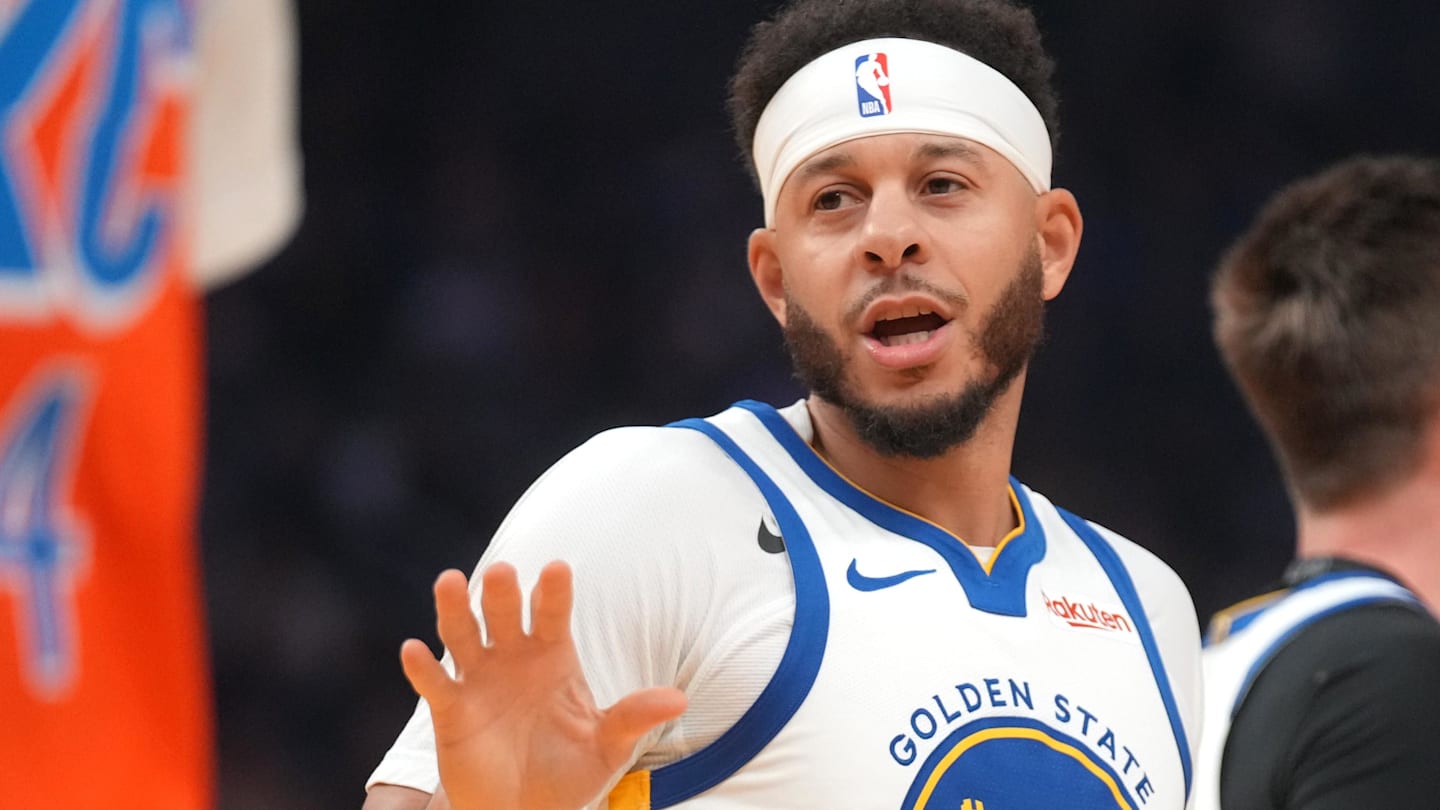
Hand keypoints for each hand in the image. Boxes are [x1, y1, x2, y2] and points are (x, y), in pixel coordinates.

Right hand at [401, 561, 687, 809]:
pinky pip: (433, 683)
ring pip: (463, 635)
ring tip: (450, 582)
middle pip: (505, 614)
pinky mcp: (450, 710)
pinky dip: (422, 667)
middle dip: (503, 592)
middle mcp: (513, 657)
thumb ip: (633, 717)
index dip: (554, 591)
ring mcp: (479, 679)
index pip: (553, 613)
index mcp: (553, 655)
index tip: (558, 569)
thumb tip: (678, 700)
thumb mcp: (607, 746)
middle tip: (502, 572)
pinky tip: (413, 650)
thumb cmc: (570, 772)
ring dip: (454, 609)